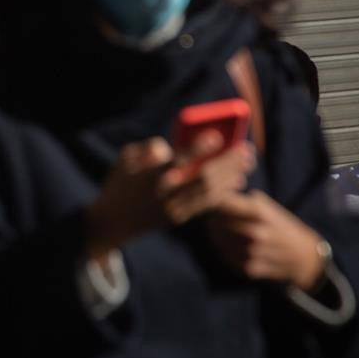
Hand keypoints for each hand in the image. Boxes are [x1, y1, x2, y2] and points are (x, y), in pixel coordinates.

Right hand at [83, 134, 255, 262]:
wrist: (112, 221)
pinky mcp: (178, 217)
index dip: (200, 148)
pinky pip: (206, 205)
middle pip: (203, 176)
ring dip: (231, 176)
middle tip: (244, 149)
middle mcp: (164, 193)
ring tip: (246, 162)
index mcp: (151, 176)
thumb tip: (170, 147)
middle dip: (227, 162)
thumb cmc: (120, 183)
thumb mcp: (125, 159)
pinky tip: (236, 182)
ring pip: (209, 192)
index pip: (180, 160)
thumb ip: (147, 148)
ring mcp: (172, 208)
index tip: (217, 136)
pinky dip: (223, 193)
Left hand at [207, 191, 328, 287]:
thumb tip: (217, 192)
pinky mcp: (249, 268)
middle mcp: (255, 232)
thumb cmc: (282, 226)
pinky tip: (230, 246)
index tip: (212, 200)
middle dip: (213, 218)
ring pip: (217, 240)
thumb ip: (244, 200)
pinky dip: (224, 250)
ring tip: (220, 230)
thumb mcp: (269, 208)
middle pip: (215, 221)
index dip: (213, 200)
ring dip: (216, 235)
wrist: (303, 256)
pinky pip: (225, 256)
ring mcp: (252, 252)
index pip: (222, 202)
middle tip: (214, 217)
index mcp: (259, 212)